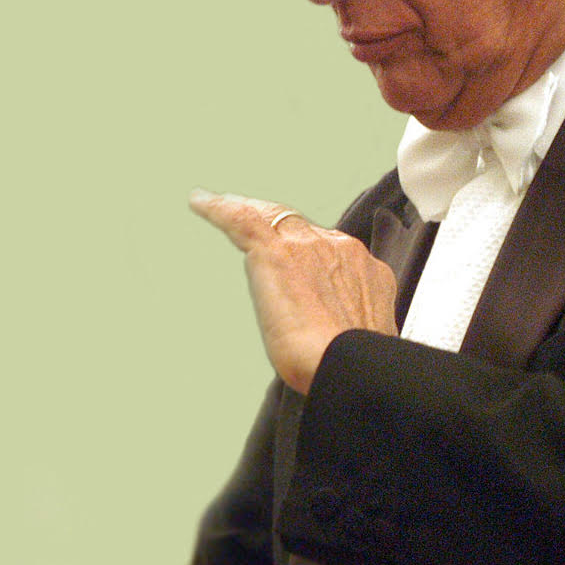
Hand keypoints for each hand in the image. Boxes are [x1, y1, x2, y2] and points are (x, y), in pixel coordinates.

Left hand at [189, 189, 397, 393]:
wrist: (345, 362)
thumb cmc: (351, 362)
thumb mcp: (358, 337)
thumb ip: (346, 321)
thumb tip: (328, 331)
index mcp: (364, 271)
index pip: (330, 251)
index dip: (310, 251)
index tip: (298, 258)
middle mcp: (340, 249)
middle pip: (301, 229)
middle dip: (279, 227)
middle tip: (256, 226)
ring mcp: (309, 246)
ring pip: (272, 218)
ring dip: (249, 212)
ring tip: (222, 205)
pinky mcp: (275, 252)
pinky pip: (241, 219)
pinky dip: (217, 208)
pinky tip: (199, 201)